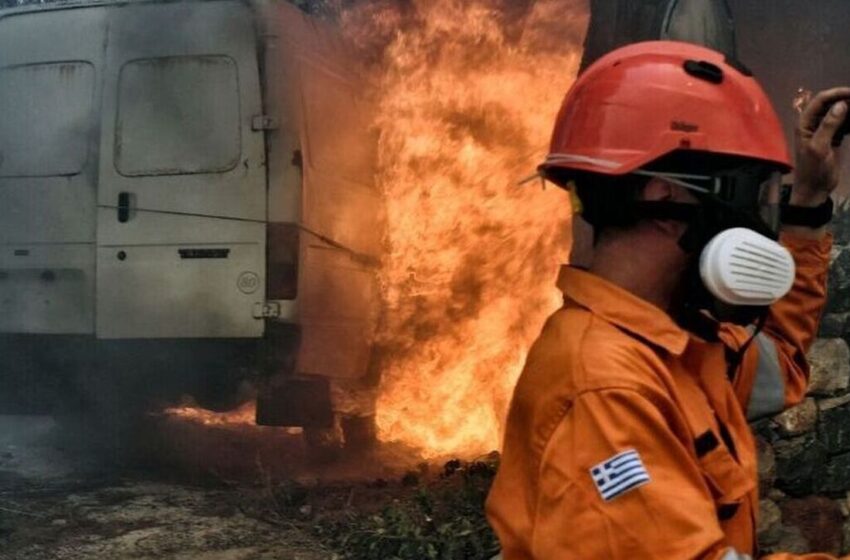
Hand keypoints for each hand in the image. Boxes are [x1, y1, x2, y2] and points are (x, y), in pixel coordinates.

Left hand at [794, 87, 849, 205]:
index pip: (820, 101)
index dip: (836, 93)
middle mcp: (813, 124)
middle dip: (846, 99)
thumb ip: (829, 125)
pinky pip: (845, 124)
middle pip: (831, 104)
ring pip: (839, 113)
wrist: (814, 189)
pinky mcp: (833, 138)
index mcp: (805, 124)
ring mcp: (824, 130)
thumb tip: (841, 104)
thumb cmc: (813, 170)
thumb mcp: (819, 147)